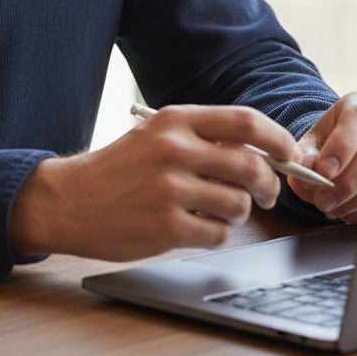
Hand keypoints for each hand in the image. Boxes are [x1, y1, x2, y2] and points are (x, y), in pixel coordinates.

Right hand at [10, 104, 303, 261]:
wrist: (67, 200)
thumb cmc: (118, 170)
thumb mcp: (155, 137)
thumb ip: (203, 138)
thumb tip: (263, 151)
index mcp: (174, 120)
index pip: (247, 121)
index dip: (279, 139)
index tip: (289, 155)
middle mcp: (173, 149)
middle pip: (252, 166)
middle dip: (269, 185)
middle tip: (265, 194)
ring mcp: (170, 189)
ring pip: (239, 204)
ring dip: (236, 213)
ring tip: (212, 211)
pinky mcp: (166, 226)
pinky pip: (219, 234)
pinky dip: (215, 235)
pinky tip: (194, 228)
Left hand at [287, 89, 356, 223]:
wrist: (349, 144)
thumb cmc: (332, 139)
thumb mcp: (315, 139)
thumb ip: (306, 153)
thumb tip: (304, 170)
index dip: (342, 146)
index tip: (323, 171)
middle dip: (347, 181)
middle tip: (322, 200)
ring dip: (355, 200)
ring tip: (330, 208)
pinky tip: (346, 211)